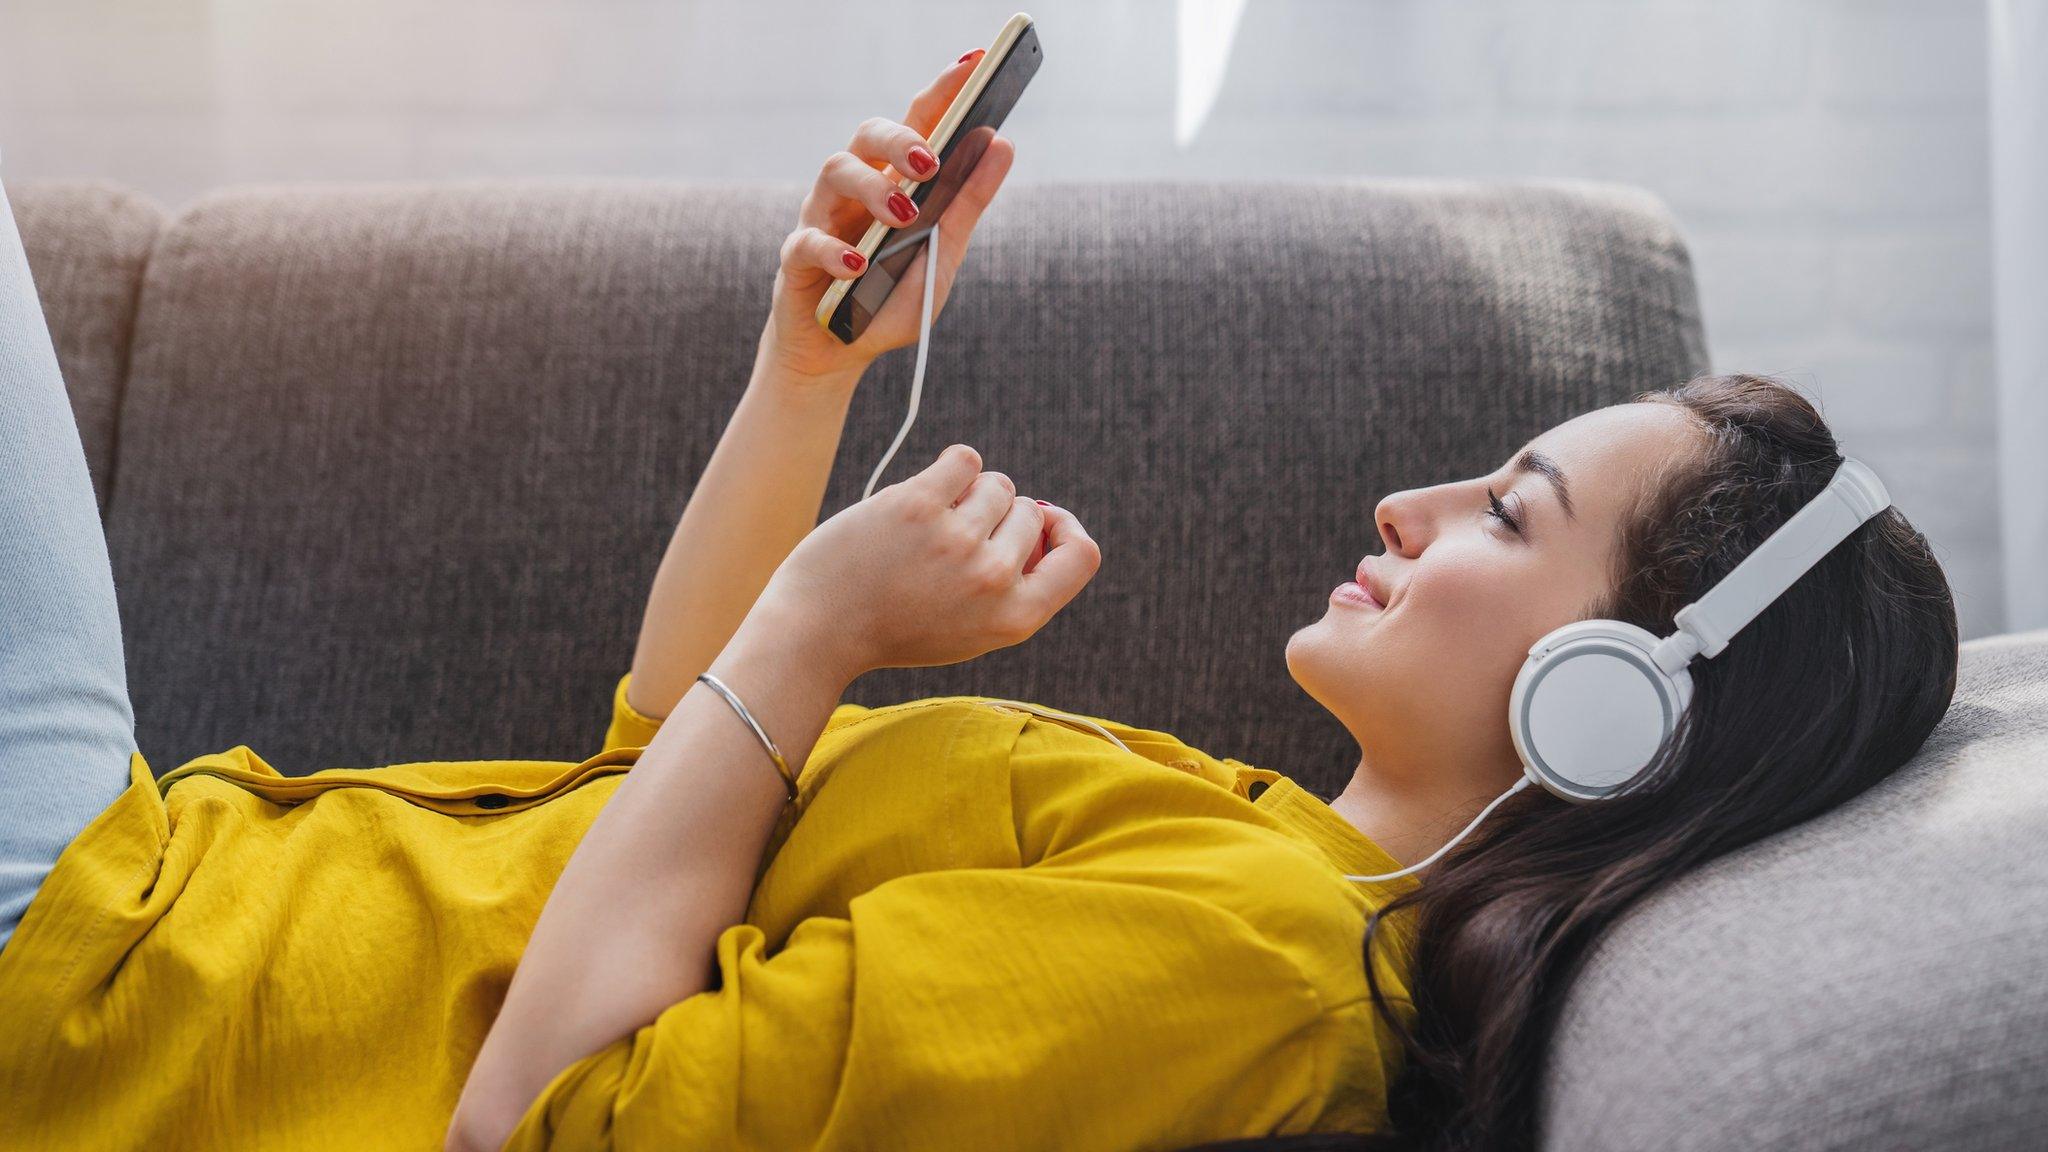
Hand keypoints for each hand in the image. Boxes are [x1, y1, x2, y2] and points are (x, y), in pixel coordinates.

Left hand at [748, 444, 1100, 679]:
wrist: (817, 629)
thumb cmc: (893, 626)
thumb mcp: (971, 628)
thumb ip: (1015, 585)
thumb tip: (1042, 514)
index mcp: (1015, 619)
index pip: (1082, 554)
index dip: (1064, 530)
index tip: (1037, 525)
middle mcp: (994, 580)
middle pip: (1030, 511)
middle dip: (997, 515)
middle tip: (947, 542)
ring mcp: (958, 540)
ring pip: (995, 484)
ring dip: (967, 494)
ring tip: (926, 526)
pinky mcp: (919, 505)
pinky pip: (964, 459)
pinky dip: (948, 469)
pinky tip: (920, 496)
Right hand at [759, 49, 1016, 386]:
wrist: (841, 353)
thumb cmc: (891, 298)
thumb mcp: (942, 254)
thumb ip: (968, 203)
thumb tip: (1002, 144)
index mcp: (894, 179)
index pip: (919, 121)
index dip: (943, 89)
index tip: (976, 62)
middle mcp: (855, 187)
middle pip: (868, 134)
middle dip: (900, 137)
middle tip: (931, 161)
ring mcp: (822, 216)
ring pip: (835, 170)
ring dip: (874, 187)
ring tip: (905, 213)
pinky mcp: (796, 258)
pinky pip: (808, 240)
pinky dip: (836, 250)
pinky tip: (860, 262)